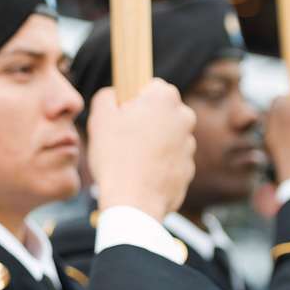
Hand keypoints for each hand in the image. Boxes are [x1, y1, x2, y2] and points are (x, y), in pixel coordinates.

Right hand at [88, 79, 196, 220]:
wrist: (133, 202)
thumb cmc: (115, 157)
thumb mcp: (99, 117)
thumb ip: (106, 96)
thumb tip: (113, 95)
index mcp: (165, 98)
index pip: (150, 87)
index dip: (132, 100)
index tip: (120, 116)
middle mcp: (184, 118)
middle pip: (160, 112)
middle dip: (144, 122)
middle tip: (120, 138)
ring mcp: (189, 146)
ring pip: (165, 137)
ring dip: (150, 144)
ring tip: (128, 160)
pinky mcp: (188, 170)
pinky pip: (168, 162)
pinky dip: (156, 166)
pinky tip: (138, 175)